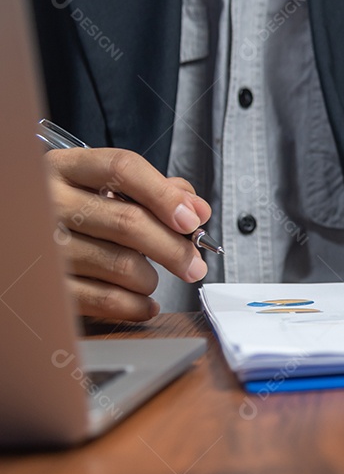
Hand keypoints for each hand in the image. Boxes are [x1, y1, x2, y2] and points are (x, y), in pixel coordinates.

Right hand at [45, 148, 211, 321]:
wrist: (17, 236)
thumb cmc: (71, 210)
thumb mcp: (100, 186)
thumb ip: (153, 189)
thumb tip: (196, 209)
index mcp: (65, 168)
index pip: (123, 169)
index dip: (165, 195)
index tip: (193, 219)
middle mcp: (49, 202)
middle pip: (128, 222)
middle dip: (174, 248)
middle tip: (195, 264)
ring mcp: (43, 244)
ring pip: (121, 265)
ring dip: (150, 278)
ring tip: (149, 277)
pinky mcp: (45, 284)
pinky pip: (103, 299)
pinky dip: (135, 305)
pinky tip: (144, 303)